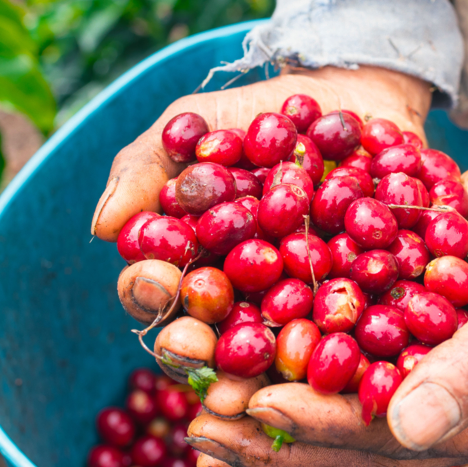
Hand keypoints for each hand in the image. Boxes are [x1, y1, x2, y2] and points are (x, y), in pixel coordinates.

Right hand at [92, 64, 431, 415]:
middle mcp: (240, 305)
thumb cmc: (256, 115)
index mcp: (188, 268)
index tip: (157, 280)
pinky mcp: (364, 315)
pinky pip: (355, 340)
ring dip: (268, 368)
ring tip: (268, 365)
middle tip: (200, 346)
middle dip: (198, 351)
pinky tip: (353, 341)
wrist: (351, 97)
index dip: (150, 295)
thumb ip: (144, 167)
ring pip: (276, 359)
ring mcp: (301, 315)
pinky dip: (353, 341)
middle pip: (206, 346)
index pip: (155, 295)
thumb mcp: (193, 124)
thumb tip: (103, 226)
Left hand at [184, 122, 467, 466]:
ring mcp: (430, 414)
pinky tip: (223, 398)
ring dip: (264, 443)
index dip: (321, 426)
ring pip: (334, 452)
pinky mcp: (399, 382)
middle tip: (200, 425)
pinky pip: (331, 416)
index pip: (395, 444)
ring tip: (196, 429)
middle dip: (274, 444)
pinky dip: (278, 414)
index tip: (256, 400)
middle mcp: (463, 433)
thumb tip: (409, 433)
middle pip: (354, 462)